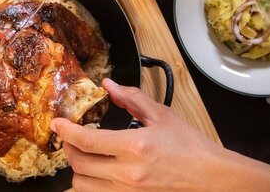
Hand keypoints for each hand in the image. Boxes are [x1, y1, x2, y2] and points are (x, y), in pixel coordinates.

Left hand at [52, 79, 229, 190]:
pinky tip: (97, 174)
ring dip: (78, 169)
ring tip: (85, 156)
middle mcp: (127, 174)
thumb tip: (109, 86)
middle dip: (68, 147)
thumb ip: (131, 99)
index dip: (64, 130)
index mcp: (134, 147)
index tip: (57, 123)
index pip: (85, 140)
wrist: (212, 179)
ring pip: (82, 185)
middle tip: (70, 136)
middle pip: (78, 163)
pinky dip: (91, 185)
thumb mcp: (161, 116)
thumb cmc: (191, 148)